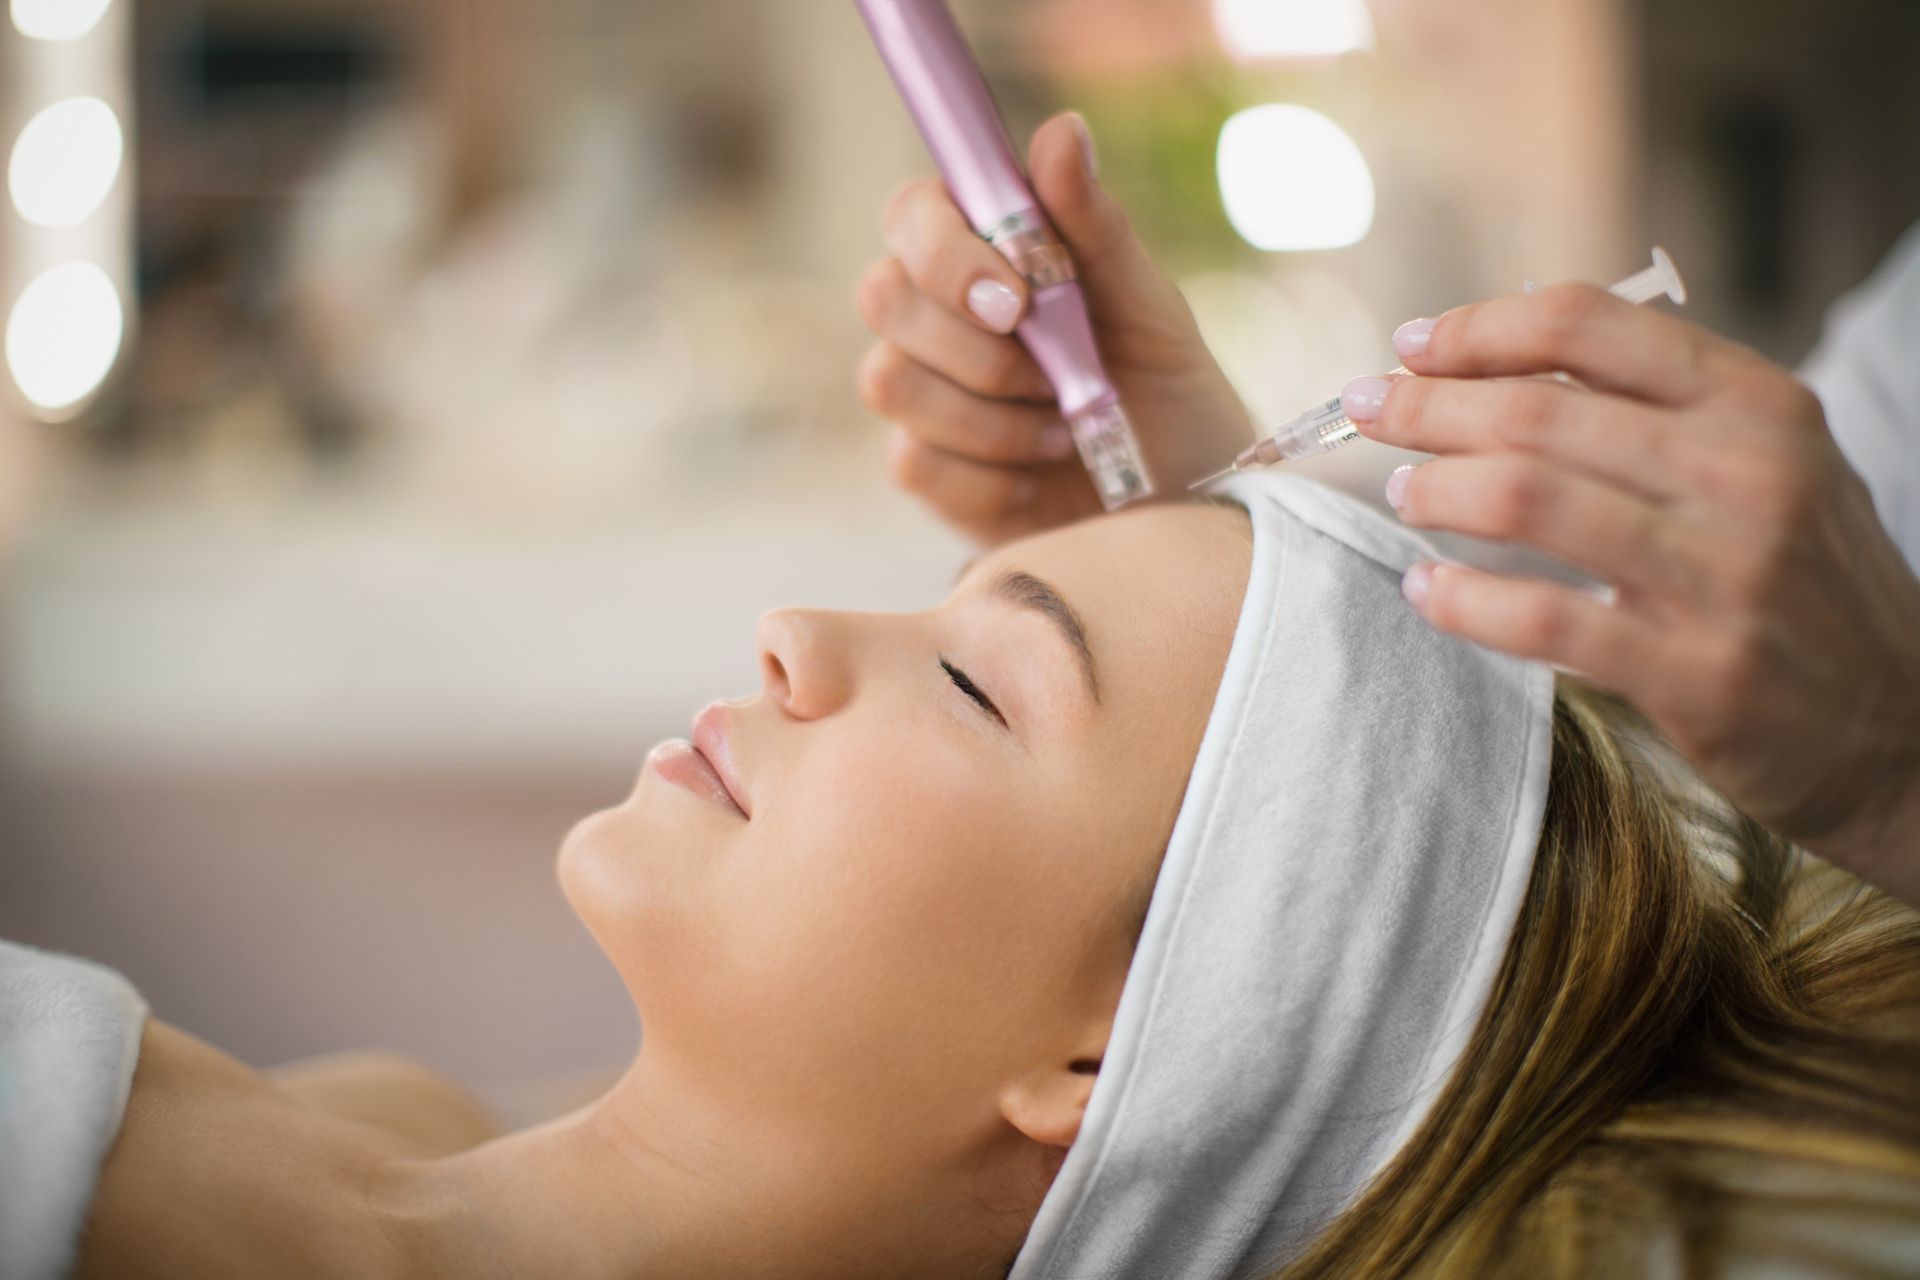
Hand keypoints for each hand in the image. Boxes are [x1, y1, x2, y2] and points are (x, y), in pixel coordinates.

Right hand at [856, 112, 1255, 545]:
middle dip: (972, 345)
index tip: (1018, 298)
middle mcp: (938, 317)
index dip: (945, 251)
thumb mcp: (1151, 310)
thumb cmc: (1170, 395)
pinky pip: (914, 460)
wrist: (1185, 507)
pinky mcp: (927, 472)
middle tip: (1052, 378)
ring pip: (888, 381)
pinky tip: (1039, 474)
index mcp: (986, 255)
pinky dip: (988, 472)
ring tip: (1063, 429)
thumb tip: (1061, 130)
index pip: (912, 214)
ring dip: (989, 414)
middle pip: (880, 294)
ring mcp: (924, 395)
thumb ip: (1095, 228)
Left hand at [1346, 287, 1919, 904]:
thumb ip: (1660, 412)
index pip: (1590, 325)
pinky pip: (1542, 619)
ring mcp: (1722, 575)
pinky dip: (1462, 599)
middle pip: (1538, 408)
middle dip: (1428, 404)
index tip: (1409, 342)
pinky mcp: (1694, 672)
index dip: (1479, 327)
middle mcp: (1745, 473)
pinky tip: (1424, 590)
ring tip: (1402, 494)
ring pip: (1526, 498)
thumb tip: (1503, 363)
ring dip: (1436, 490)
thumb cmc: (1807, 586)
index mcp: (1759, 403)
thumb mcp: (1771, 466)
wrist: (1907, 728)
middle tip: (1367, 410)